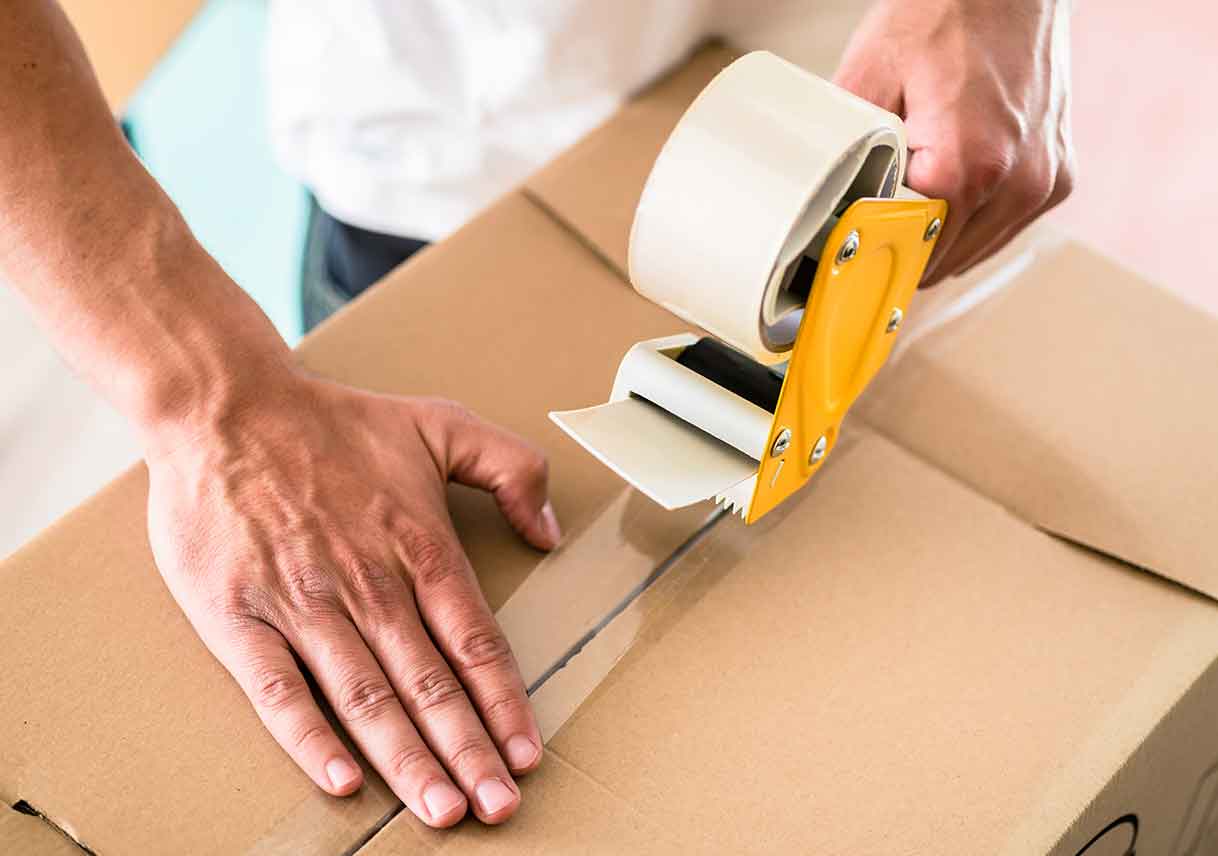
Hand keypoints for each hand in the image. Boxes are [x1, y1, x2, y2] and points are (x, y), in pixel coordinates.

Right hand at [143, 369, 561, 827]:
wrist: (227, 409)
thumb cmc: (334, 423)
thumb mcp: (441, 424)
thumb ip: (511, 468)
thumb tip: (548, 531)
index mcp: (419, 546)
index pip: (476, 641)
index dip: (505, 703)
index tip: (528, 753)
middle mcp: (369, 584)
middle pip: (430, 684)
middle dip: (469, 752)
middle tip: (499, 807)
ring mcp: (303, 604)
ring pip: (367, 697)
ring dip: (408, 759)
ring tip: (442, 810)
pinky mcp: (239, 617)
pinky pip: (279, 691)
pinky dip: (310, 738)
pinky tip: (343, 780)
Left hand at [834, 0, 1074, 284]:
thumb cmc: (945, 14)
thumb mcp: (869, 77)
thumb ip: (847, 151)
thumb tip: (826, 204)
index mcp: (967, 168)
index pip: (913, 257)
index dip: (878, 256)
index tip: (857, 253)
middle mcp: (1016, 183)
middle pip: (943, 262)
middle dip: (907, 243)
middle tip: (880, 211)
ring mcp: (1043, 182)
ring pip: (975, 251)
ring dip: (942, 233)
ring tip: (922, 184)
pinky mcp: (1059, 176)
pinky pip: (1004, 226)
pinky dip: (975, 217)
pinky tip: (956, 182)